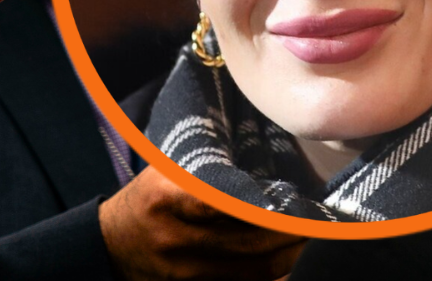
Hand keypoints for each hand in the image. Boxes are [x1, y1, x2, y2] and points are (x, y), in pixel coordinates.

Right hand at [99, 166, 305, 280]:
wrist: (111, 246)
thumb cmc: (151, 197)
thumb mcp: (168, 169)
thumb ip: (210, 165)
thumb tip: (268, 162)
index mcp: (168, 199)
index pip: (230, 204)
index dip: (270, 206)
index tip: (299, 199)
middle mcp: (175, 240)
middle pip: (250, 242)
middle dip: (292, 233)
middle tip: (320, 220)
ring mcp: (183, 274)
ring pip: (254, 271)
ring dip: (290, 256)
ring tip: (311, 237)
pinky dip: (272, 275)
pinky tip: (290, 258)